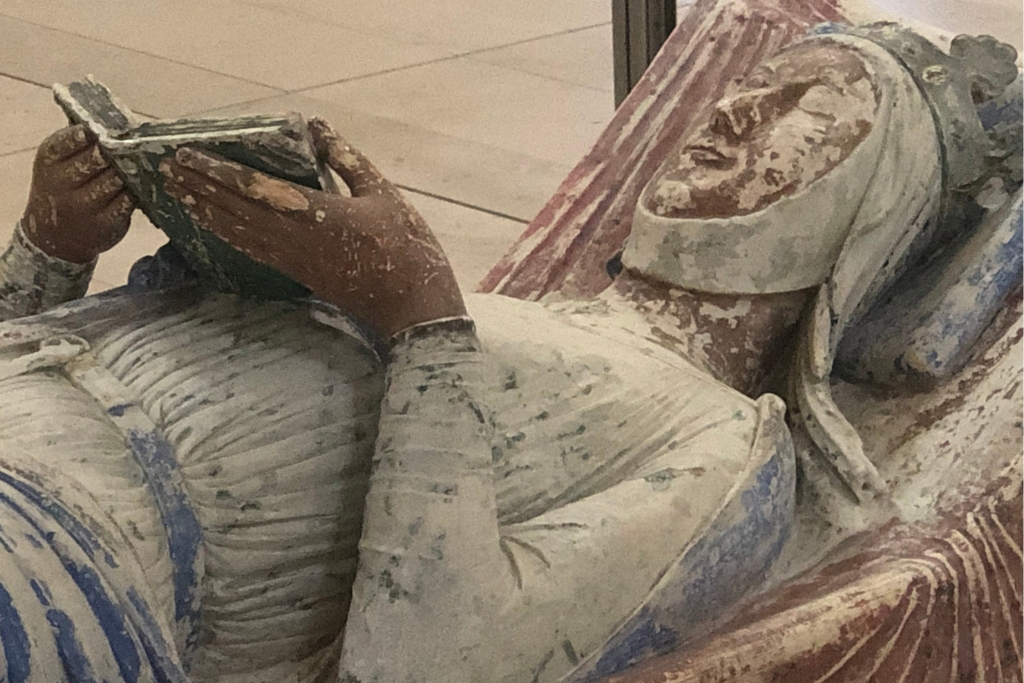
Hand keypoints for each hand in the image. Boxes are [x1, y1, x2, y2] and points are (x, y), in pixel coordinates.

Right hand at [22, 125, 134, 263]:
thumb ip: (77, 145)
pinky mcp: (105, 223)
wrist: (54, 235)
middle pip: (92, 161)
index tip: (97, 130)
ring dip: (127, 171)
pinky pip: (125, 202)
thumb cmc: (63, 188)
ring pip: (112, 181)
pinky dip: (134, 192)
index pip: (65, 143)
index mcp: (49, 162)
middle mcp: (62, 184)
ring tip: (139, 161)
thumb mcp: (58, 165)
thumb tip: (110, 121)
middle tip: (127, 143)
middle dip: (111, 151)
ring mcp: (83, 205)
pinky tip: (141, 184)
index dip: (83, 134)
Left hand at [159, 118, 465, 340]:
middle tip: (166, 169)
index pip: (251, 189)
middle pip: (233, 210)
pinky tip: (213, 226)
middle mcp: (293, 238)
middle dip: (198, 188)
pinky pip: (251, 250)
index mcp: (314, 213)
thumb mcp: (382, 193)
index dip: (216, 171)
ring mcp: (292, 259)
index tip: (187, 155)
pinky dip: (227, 234)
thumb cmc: (404, 245)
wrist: (409, 304)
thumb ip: (348, 160)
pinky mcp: (297, 273)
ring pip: (237, 233)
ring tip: (178, 194)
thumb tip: (318, 128)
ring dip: (205, 212)